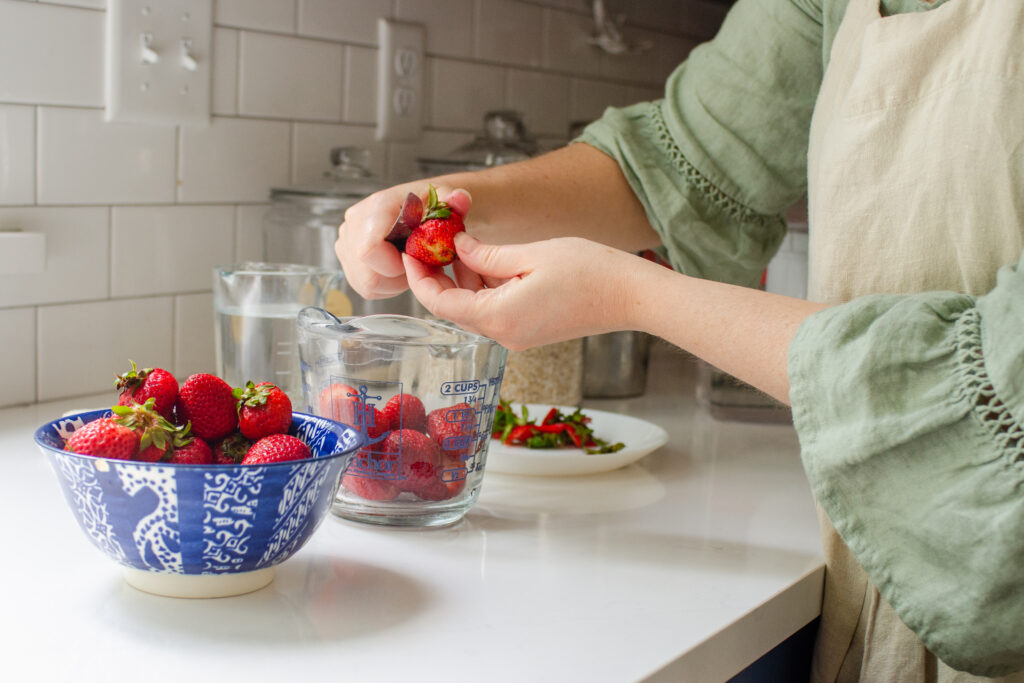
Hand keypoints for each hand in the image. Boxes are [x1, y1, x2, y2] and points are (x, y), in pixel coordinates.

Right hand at [335, 183, 470, 299]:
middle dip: (397, 278)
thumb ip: (456, 201)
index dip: (394, 266)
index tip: (416, 261)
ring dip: (392, 283)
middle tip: (417, 265)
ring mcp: (347, 241)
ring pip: (365, 284)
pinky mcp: (347, 257)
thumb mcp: (447, 201)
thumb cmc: (431, 206)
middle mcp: (355, 223)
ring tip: (410, 265)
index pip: (369, 250)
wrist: (420, 206)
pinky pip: (364, 286)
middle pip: (367, 274)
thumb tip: (460, 198)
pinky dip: (385, 285)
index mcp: (377, 207)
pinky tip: (399, 269)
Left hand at [404, 233, 651, 349]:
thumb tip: (457, 248)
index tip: (409, 250)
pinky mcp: (529, 330)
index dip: (419, 276)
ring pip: (473, 307)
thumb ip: (486, 254)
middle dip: (438, 275)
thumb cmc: (591, 273)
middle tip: (431, 241)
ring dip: (462, 278)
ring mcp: (517, 335)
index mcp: (498, 317)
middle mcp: (504, 334)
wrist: (632, 297)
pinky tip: (487, 258)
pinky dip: (484, 286)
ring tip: (460, 241)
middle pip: (452, 307)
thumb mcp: (531, 254)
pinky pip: (493, 309)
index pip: (439, 302)